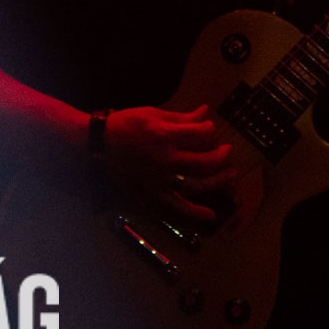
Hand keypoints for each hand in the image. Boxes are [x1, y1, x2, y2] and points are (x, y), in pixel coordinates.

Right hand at [102, 104, 236, 222]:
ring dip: (217, 181)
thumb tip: (205, 112)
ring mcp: (160, 179)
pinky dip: (195, 212)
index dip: (210, 130)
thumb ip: (181, 117)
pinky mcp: (152, 193)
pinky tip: (211, 215)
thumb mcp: (153, 114)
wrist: (97, 145)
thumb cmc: (124, 125)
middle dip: (221, 156)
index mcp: (165, 136)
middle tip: (228, 151)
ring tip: (231, 174)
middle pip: (204, 161)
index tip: (210, 129)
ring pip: (196, 184)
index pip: (201, 134)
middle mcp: (166, 160)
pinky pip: (177, 206)